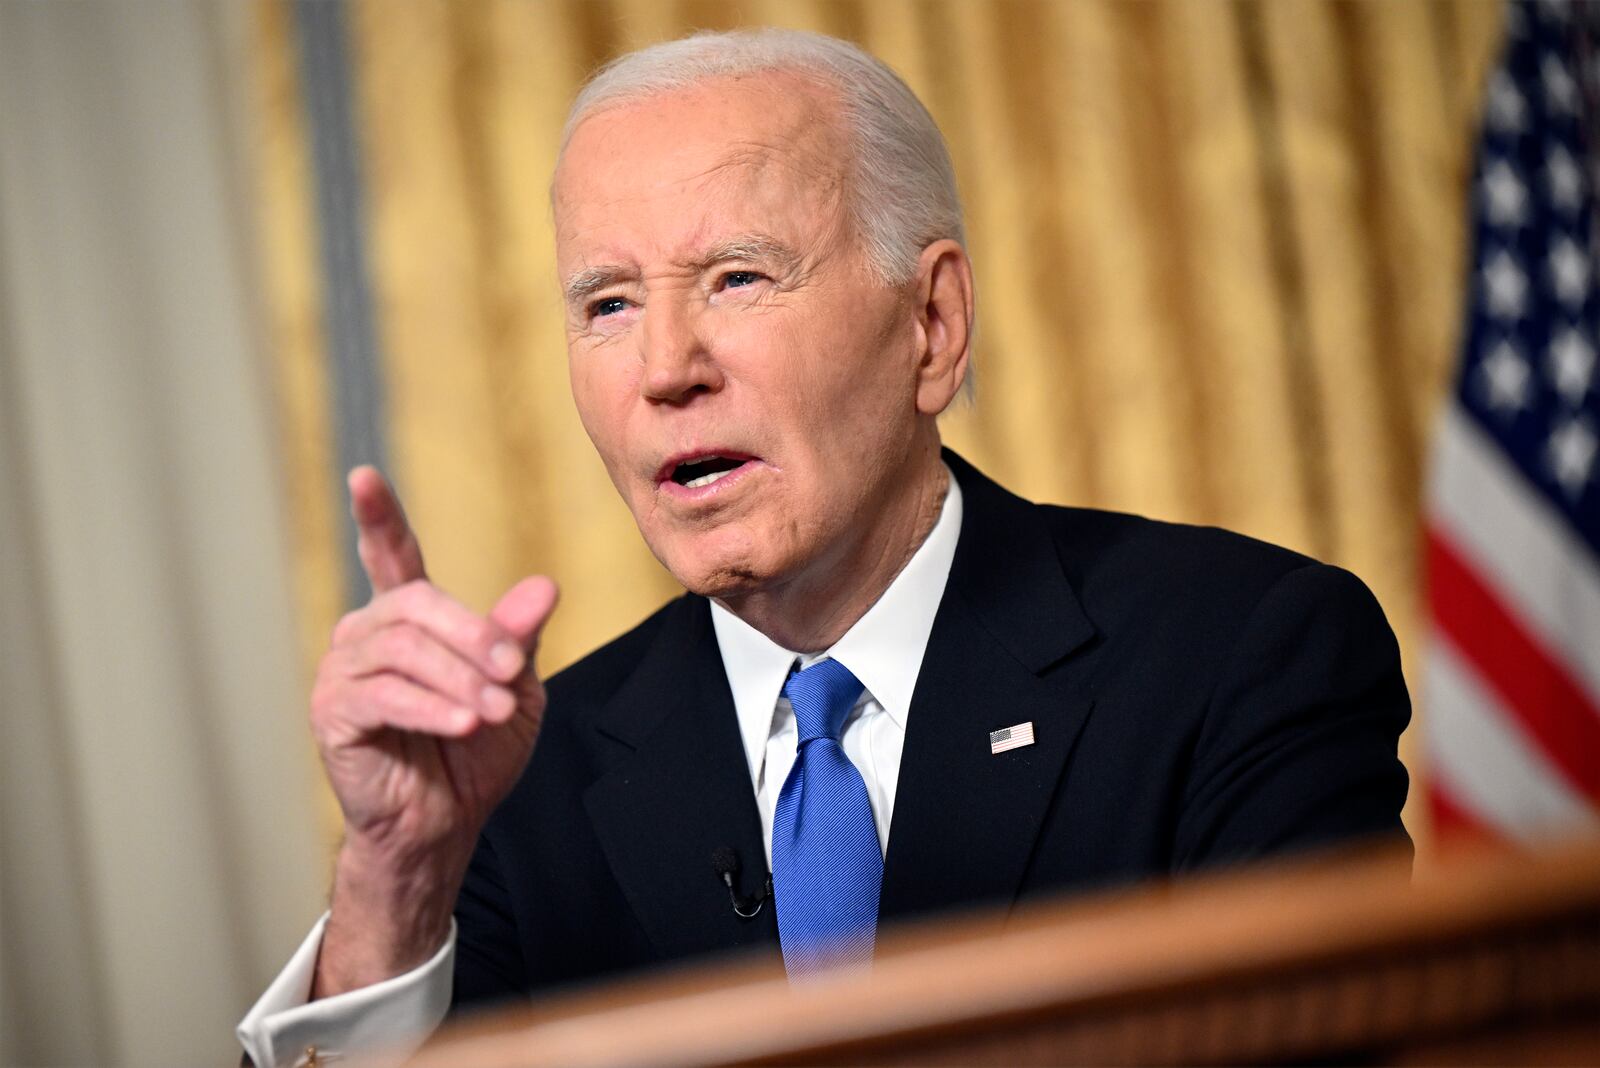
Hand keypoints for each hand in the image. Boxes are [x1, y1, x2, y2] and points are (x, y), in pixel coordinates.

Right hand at [309, 466, 557, 996]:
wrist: (445, 823)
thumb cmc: (476, 752)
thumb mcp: (514, 689)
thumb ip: (518, 638)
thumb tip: (543, 587)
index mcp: (408, 618)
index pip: (390, 555)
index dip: (378, 517)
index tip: (363, 477)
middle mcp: (367, 635)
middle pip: (417, 606)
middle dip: (472, 638)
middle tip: (512, 674)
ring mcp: (342, 673)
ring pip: (404, 651)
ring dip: (459, 681)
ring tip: (493, 713)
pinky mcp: (333, 714)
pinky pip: (384, 696)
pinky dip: (431, 709)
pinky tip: (463, 726)